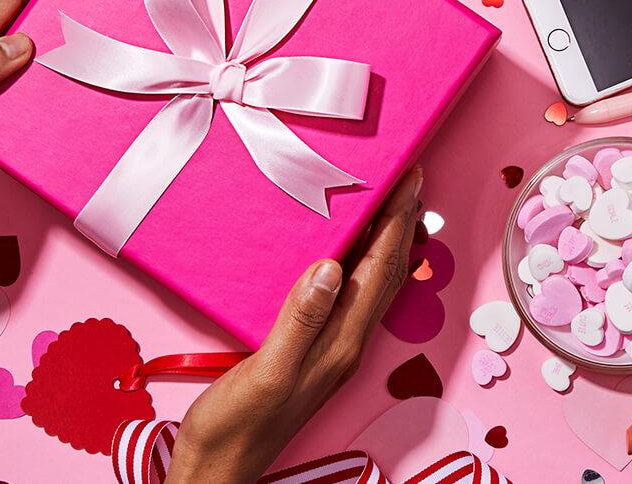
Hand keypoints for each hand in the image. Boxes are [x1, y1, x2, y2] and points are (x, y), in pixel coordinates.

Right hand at [166, 165, 423, 483]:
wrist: (221, 468)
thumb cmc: (238, 424)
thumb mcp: (268, 371)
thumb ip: (301, 320)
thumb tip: (333, 267)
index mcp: (341, 342)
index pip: (380, 269)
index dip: (398, 221)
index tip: (410, 178)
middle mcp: (346, 343)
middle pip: (387, 274)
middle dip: (403, 224)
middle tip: (408, 180)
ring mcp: (333, 348)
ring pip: (373, 285)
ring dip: (387, 242)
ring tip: (390, 206)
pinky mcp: (314, 351)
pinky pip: (351, 297)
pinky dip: (360, 264)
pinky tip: (346, 254)